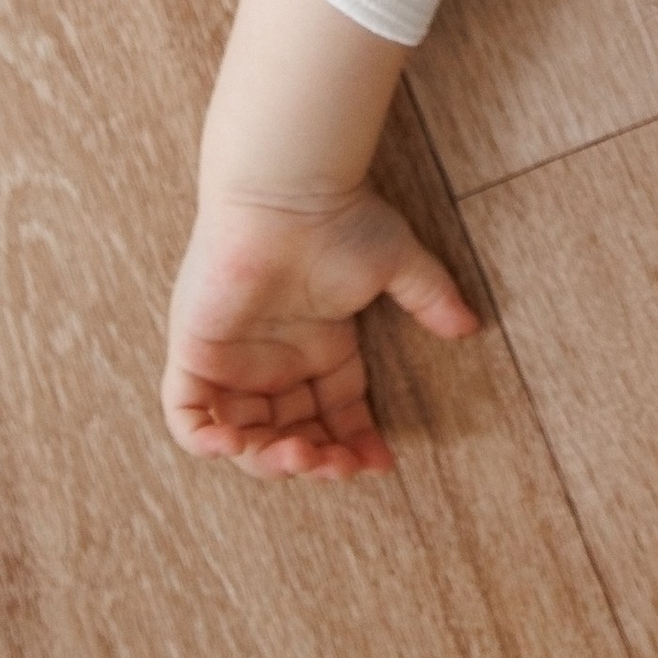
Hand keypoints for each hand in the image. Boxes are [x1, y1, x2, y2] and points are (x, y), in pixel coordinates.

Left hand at [162, 182, 476, 480]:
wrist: (288, 191)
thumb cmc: (339, 219)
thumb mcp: (397, 263)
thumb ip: (429, 297)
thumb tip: (470, 327)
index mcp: (318, 345)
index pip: (334, 414)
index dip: (354, 444)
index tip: (381, 463)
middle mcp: (274, 359)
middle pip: (291, 434)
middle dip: (316, 460)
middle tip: (336, 466)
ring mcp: (233, 358)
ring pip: (243, 436)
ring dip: (269, 460)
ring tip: (300, 456)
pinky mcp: (196, 350)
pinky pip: (187, 415)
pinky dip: (206, 440)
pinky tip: (238, 447)